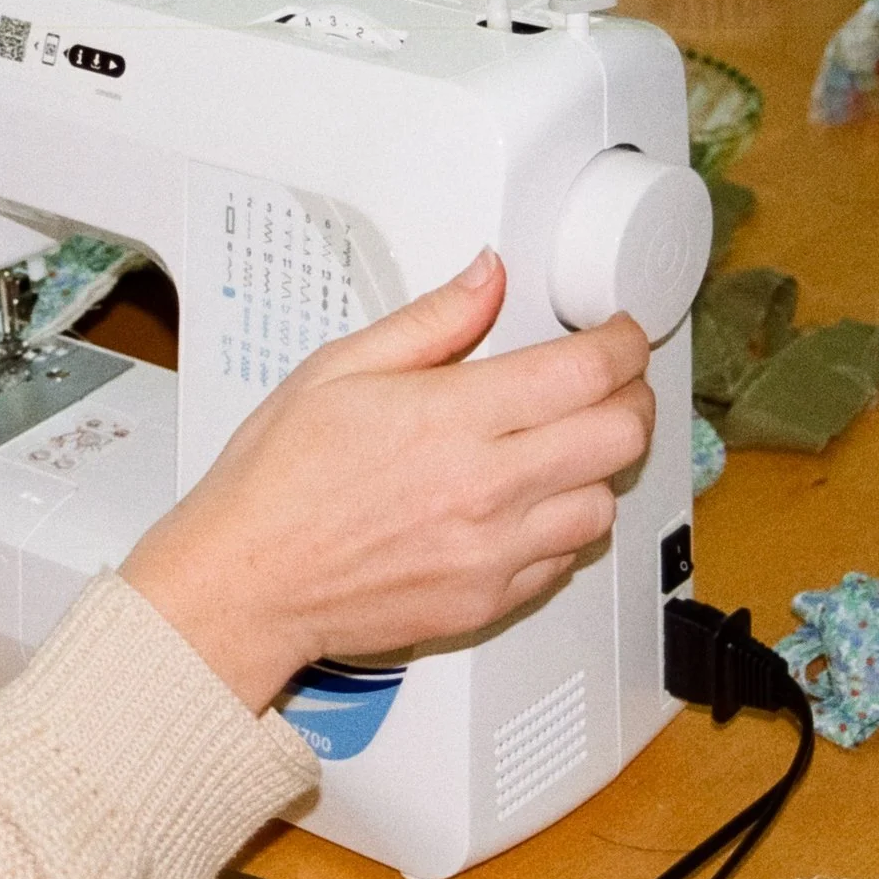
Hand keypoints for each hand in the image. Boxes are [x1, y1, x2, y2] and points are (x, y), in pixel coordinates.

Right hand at [121, 250, 655, 710]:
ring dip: (599, 467)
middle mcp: (484, 488)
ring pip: (604, 504)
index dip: (623, 343)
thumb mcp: (338, 370)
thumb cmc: (275, 483)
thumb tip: (488, 277)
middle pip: (620, 436)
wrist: (246, 583)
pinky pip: (564, 560)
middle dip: (631, 398)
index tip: (619, 335)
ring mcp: (492, 552)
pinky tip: (528, 504)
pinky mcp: (489, 602)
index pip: (585, 372)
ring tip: (567, 446)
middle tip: (613, 384)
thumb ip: (431, 321)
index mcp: (450, 418)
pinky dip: (562, 526)